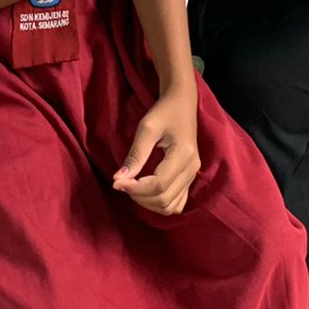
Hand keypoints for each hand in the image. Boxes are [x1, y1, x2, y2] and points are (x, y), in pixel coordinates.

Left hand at [113, 87, 200, 215]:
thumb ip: (135, 155)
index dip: (135, 188)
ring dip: (148, 203)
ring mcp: (193, 175)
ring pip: (170, 206)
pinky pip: (177, 203)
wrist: (182, 103)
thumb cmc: (164, 111)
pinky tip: (146, 192)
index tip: (115, 182)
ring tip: (133, 187)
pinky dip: (160, 203)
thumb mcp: (147, 128)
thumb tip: (118, 179)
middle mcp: (192, 169)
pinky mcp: (190, 177)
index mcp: (184, 155)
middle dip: (139, 196)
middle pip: (164, 199)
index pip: (158, 185)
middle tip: (122, 182)